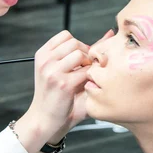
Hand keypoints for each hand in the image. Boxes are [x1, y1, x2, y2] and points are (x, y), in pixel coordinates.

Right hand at [16, 31, 90, 152]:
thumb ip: (84, 51)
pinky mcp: (64, 84)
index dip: (77, 46)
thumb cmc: (56, 94)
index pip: (66, 35)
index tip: (79, 59)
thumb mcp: (62, 69)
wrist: (44, 118)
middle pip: (74, 43)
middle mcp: (45, 61)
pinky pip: (86, 71)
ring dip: (87, 64)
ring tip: (84, 76)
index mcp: (42, 54)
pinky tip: (85, 85)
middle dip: (84, 54)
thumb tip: (110, 33)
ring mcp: (53, 72)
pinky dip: (90, 77)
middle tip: (84, 68)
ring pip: (80, 54)